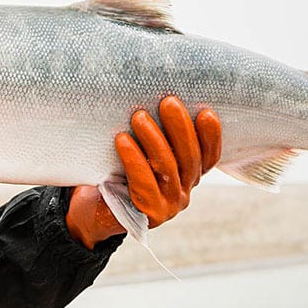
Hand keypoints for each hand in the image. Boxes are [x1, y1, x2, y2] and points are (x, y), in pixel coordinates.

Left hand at [66, 96, 221, 248]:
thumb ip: (155, 133)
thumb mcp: (142, 151)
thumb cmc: (119, 172)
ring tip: (139, 116)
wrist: (95, 210)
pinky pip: (143, 184)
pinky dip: (134, 160)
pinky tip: (122, 140)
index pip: (208, 156)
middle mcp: (184, 192)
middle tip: (168, 102)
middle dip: (180, 128)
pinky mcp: (149, 214)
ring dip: (154, 139)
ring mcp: (169, 206)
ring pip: (167, 168)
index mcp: (188, 176)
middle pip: (189, 158)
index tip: (206, 112)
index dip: (211, 136)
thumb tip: (154, 93)